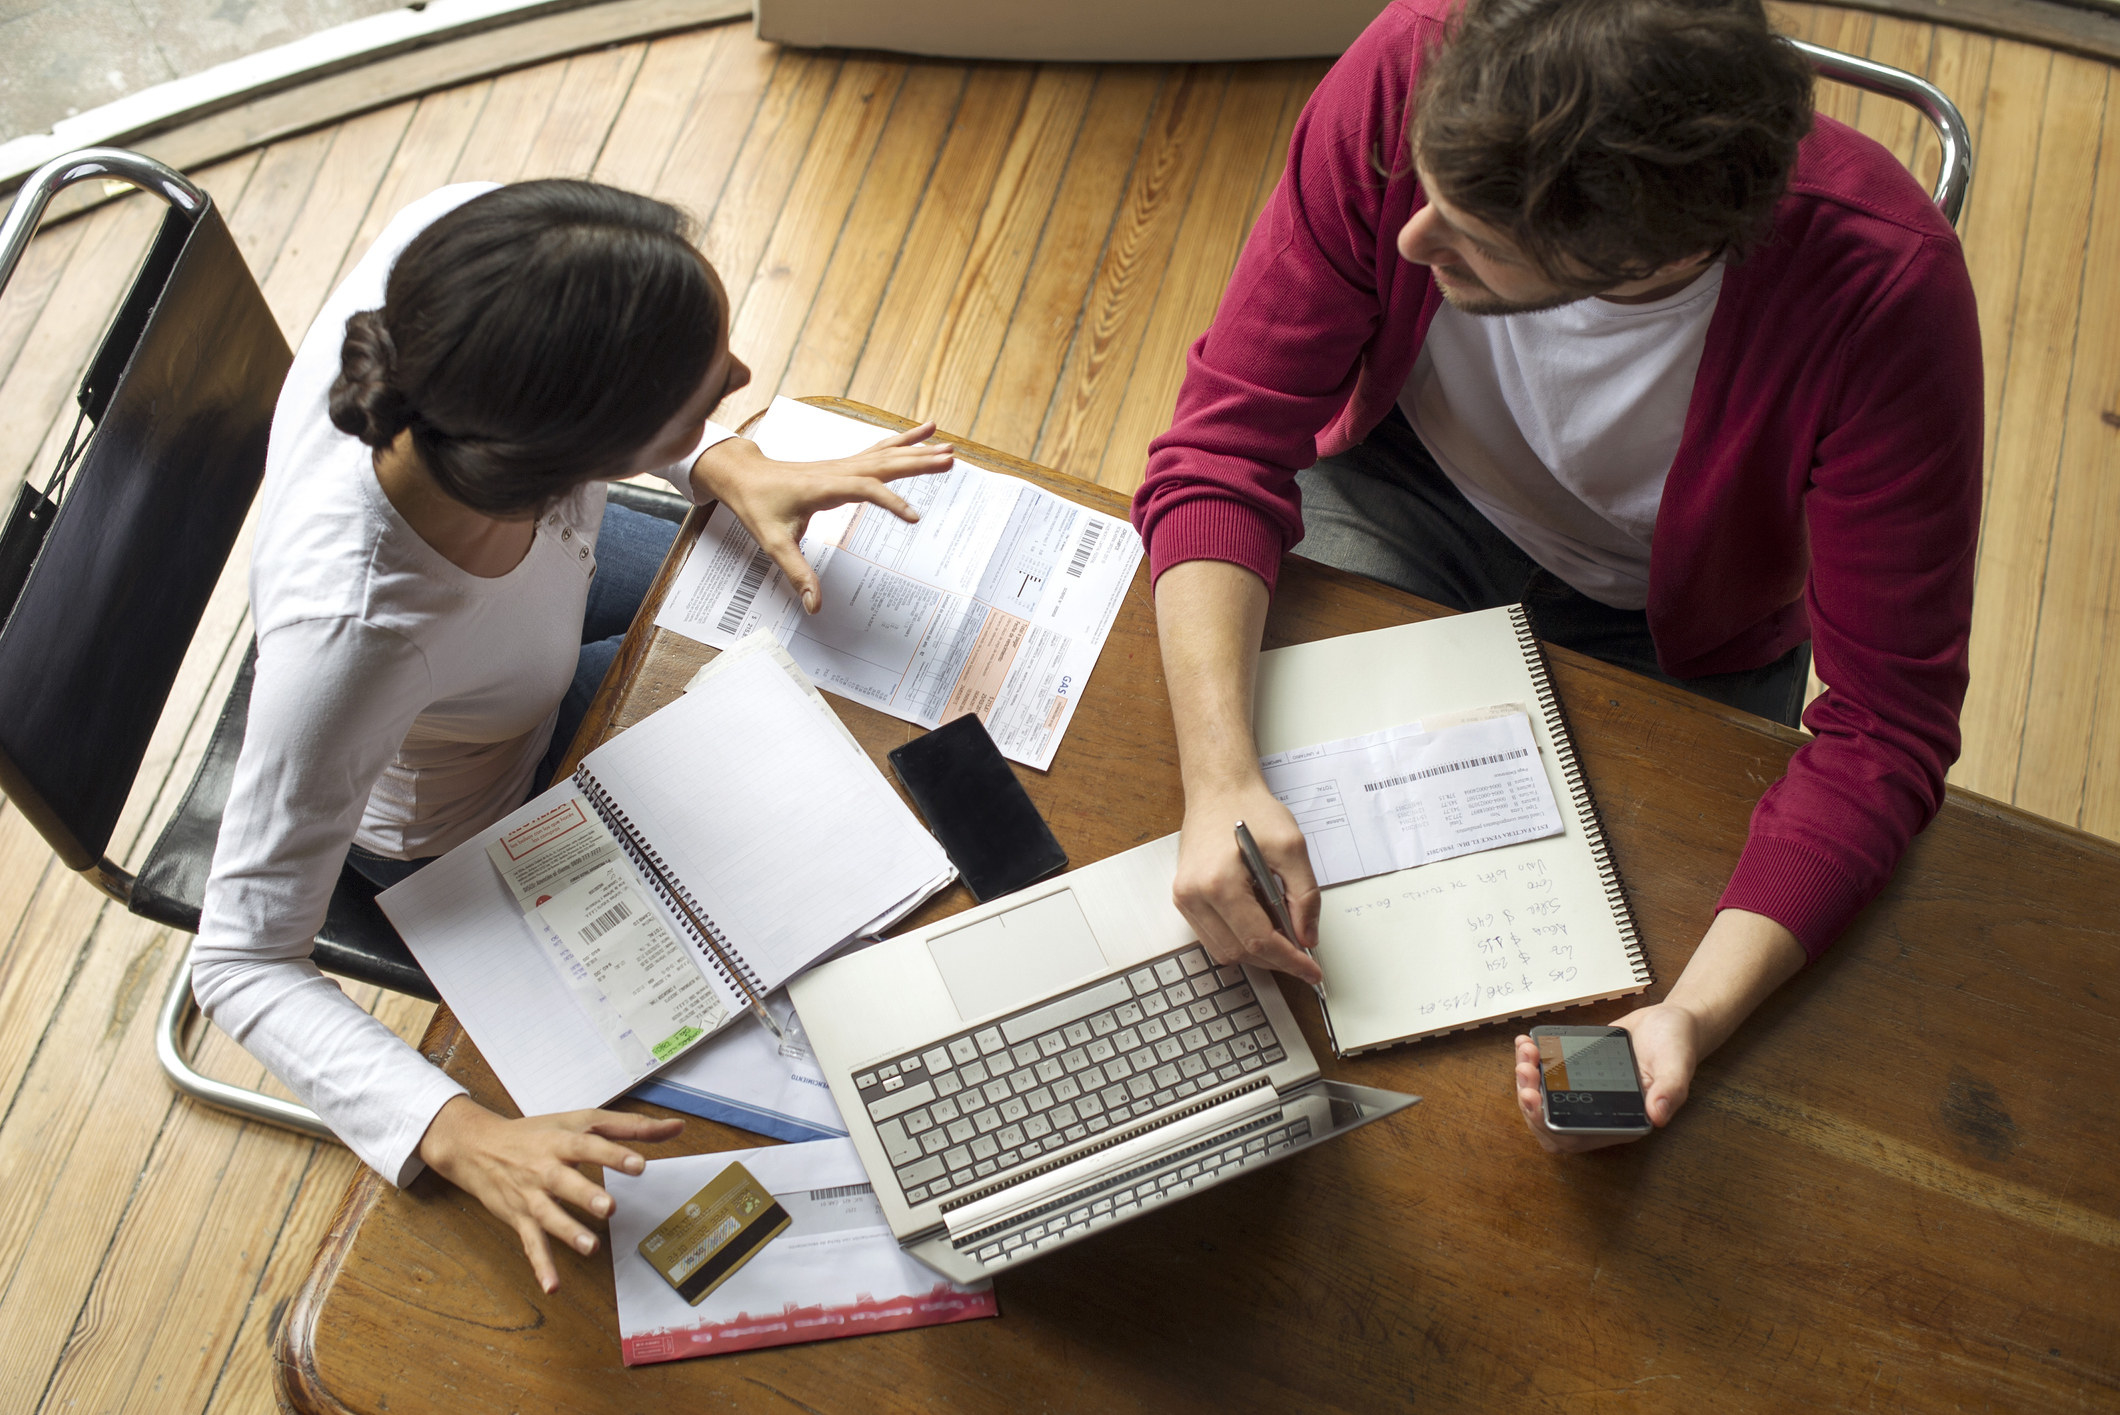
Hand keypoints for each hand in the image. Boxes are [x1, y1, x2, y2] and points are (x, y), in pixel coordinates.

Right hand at [417, 1095, 683, 1291]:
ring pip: (548, 1216)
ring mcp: (530, 1196)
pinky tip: (554, 1286)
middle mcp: (544, 1168)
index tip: (639, 1164)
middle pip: (565, 1182)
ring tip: (590, 1248)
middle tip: (609, 1208)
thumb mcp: (581, 1120)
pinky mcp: (519, 1218)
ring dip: (567, 1233)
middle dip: (585, 1195)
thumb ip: (630, 1126)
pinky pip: (531, 1244)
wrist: (477, 1146)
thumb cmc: (538, 1132)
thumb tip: (677, 1127)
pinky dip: (541, 1266)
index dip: (613, 1154)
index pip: (589, 1146)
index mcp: (562, 1140)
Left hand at [690, 424, 953, 611]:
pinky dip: (902, 442)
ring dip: (917, 451)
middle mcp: (837, 470)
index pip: (864, 489)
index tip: (914, 517)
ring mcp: (842, 465)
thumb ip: (797, 573)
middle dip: (918, 462)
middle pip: (884, 463)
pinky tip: (922, 434)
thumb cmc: (758, 505)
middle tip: (949, 460)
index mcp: (823, 487)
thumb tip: (814, 605)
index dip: (890, 501)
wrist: (743, 475)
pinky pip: (878, 451)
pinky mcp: (844, 466)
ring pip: (885, 455)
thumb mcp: (774, 543)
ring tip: (947, 450)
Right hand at [1173, 778, 1322, 983]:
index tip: (1311, 971)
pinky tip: (1258, 926)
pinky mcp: (1184, 898)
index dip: (1289, 961)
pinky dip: (1239, 940)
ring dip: (1256, 953)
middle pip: (1239, 952)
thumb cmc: (1250, 810)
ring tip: (1282, 938)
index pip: (1258, 940)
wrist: (1219, 790)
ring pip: (1223, 951)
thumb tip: (1306, 936)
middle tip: (1303, 955)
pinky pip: (1212, 937)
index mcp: (1219, 883)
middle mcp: (1194, 895)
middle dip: (1275, 959)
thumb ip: (1304, 896)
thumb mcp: (1292, 847)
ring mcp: (1184, 898)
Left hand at [1511, 1004, 1700, 1153]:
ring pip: (1545, 1097)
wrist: (1669, 1020)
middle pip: (1550, 1120)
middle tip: (1525, 1069)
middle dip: (1529, 1099)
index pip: (1574, 1139)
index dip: (1547, 1125)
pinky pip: (1548, 1074)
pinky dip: (1532, 1060)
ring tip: (1526, 1051)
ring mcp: (1586, 1091)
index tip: (1533, 1097)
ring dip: (1527, 1078)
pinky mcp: (1578, 1071)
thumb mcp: (1677, 1066)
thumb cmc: (1677, 1045)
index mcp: (1620, 1121)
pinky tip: (1526, 1042)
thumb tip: (1659, 1116)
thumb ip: (1670, 1091)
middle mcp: (1599, 1111)